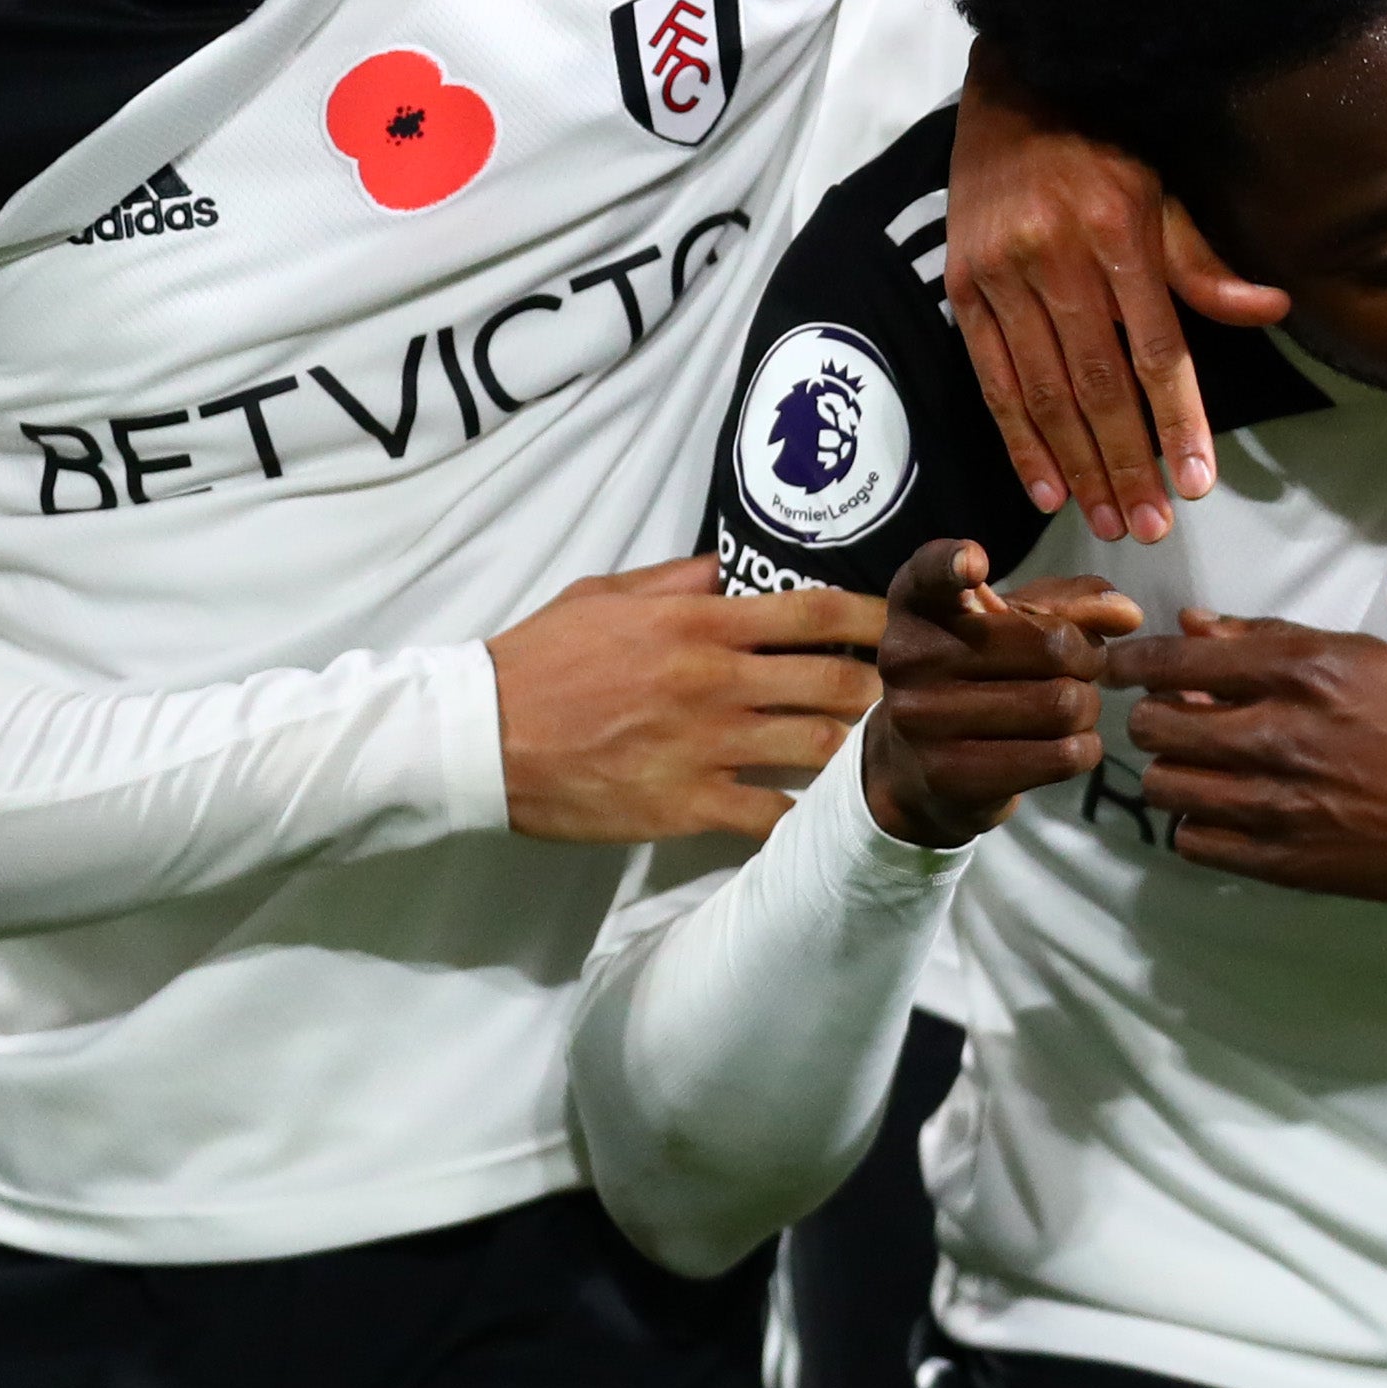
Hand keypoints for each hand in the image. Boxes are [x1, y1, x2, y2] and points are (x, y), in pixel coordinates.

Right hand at [490, 556, 883, 842]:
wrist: (480, 737)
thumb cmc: (540, 659)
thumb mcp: (606, 596)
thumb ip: (678, 580)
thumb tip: (731, 569)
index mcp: (698, 624)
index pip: (812, 614)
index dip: (871, 618)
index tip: (902, 623)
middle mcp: (715, 682)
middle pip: (834, 681)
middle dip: (882, 688)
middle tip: (906, 695)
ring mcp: (705, 747)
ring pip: (816, 749)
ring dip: (855, 750)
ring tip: (879, 752)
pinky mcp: (687, 805)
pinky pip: (769, 816)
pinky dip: (805, 818)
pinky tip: (826, 817)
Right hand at [855, 539, 1142, 849]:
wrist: (917, 767)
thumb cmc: (977, 672)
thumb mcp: (1009, 622)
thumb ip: (1069, 603)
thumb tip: (1128, 613)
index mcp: (917, 604)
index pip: (929, 573)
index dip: (953, 563)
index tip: (974, 564)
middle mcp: (907, 657)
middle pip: (1051, 646)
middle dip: (1089, 658)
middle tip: (1082, 668)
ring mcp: (922, 719)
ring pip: (1062, 704)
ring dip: (1089, 706)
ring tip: (1072, 707)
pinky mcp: (950, 776)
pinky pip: (1060, 756)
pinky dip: (1085, 748)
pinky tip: (1069, 742)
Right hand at [947, 52, 1287, 540]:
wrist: (1010, 95)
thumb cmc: (1104, 148)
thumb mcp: (1164, 191)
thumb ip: (1204, 264)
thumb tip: (1272, 309)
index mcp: (1118, 233)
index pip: (1156, 349)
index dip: (1177, 420)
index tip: (1196, 484)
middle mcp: (1056, 259)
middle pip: (1097, 384)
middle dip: (1126, 464)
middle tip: (1150, 527)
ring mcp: (1002, 276)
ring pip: (1044, 392)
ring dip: (1077, 466)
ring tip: (1107, 520)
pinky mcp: (962, 288)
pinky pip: (992, 378)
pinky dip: (1018, 438)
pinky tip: (1045, 485)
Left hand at [1108, 613, 1386, 932]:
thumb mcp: (1366, 656)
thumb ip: (1272, 640)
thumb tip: (1194, 626)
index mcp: (1307, 669)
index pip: (1178, 660)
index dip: (1131, 661)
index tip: (1114, 664)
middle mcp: (1284, 733)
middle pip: (1156, 726)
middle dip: (1152, 718)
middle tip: (1170, 719)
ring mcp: (1282, 803)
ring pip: (1167, 786)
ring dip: (1172, 772)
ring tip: (1199, 766)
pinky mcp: (1288, 862)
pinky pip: (1196, 843)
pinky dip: (1196, 825)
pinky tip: (1225, 811)